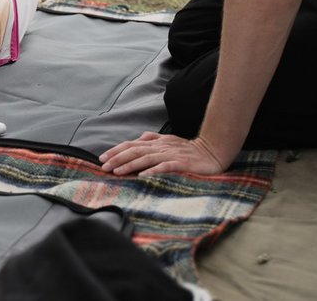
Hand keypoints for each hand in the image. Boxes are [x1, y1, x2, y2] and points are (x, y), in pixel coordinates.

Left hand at [98, 132, 227, 175]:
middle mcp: (161, 147)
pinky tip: (142, 176)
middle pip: (135, 151)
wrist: (213, 152)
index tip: (102, 158)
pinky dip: (153, 171)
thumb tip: (137, 139)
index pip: (131, 145)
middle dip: (117, 159)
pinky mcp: (181, 164)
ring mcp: (171, 155)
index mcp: (156, 142)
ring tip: (117, 172)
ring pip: (146, 158)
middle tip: (104, 167)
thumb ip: (152, 139)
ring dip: (130, 165)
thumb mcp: (168, 141)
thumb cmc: (188, 149)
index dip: (116, 150)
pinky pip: (165, 167)